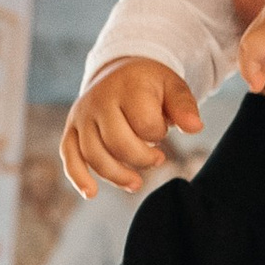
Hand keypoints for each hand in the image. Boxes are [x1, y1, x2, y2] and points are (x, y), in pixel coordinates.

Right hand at [64, 59, 199, 198]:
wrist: (119, 70)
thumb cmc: (150, 85)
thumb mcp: (173, 87)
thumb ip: (184, 106)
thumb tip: (195, 128)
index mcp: (127, 88)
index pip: (144, 125)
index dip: (158, 134)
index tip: (162, 129)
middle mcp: (100, 100)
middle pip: (118, 144)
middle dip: (142, 159)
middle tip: (158, 158)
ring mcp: (82, 116)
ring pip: (94, 155)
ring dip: (117, 175)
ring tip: (136, 183)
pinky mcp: (71, 128)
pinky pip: (69, 155)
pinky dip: (78, 177)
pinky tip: (91, 193)